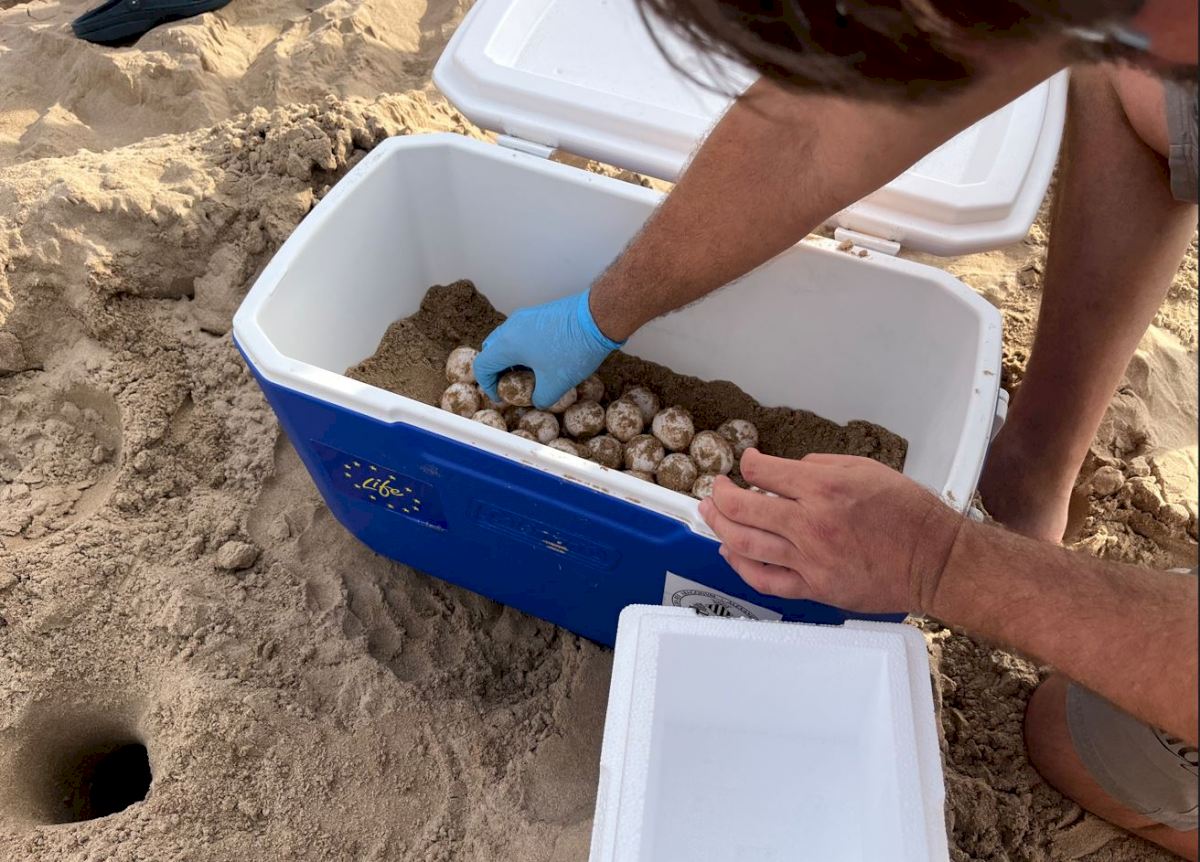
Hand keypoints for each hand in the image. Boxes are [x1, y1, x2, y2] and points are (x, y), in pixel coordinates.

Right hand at [474, 290, 623, 409]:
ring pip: (506, 341)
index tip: (501, 397)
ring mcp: (525, 317)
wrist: (598, 317)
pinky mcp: (539, 313)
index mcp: (507, 344)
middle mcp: (511, 327)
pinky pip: (521, 333)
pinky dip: (523, 349)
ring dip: (511, 360)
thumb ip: (540, 398)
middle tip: (513, 386)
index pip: (482, 366)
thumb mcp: (556, 384)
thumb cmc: (574, 350)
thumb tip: (537, 400)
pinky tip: (543, 359)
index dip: (487, 386)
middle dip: (498, 371)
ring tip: (530, 375)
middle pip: (491, 351)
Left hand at [698, 450, 965, 614]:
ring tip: (709, 515)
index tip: (746, 463)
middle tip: (714, 489)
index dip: (748, 463)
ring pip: (745, 543)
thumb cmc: (908, 513)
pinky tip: (730, 552)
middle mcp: (811, 522)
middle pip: (743, 507)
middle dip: (720, 494)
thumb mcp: (866, 469)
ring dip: (719, 526)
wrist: (935, 561)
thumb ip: (820, 465)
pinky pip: (765, 579)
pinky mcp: (814, 587)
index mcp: (824, 487)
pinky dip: (741, 565)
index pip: (763, 471)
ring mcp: (809, 558)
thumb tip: (787, 469)